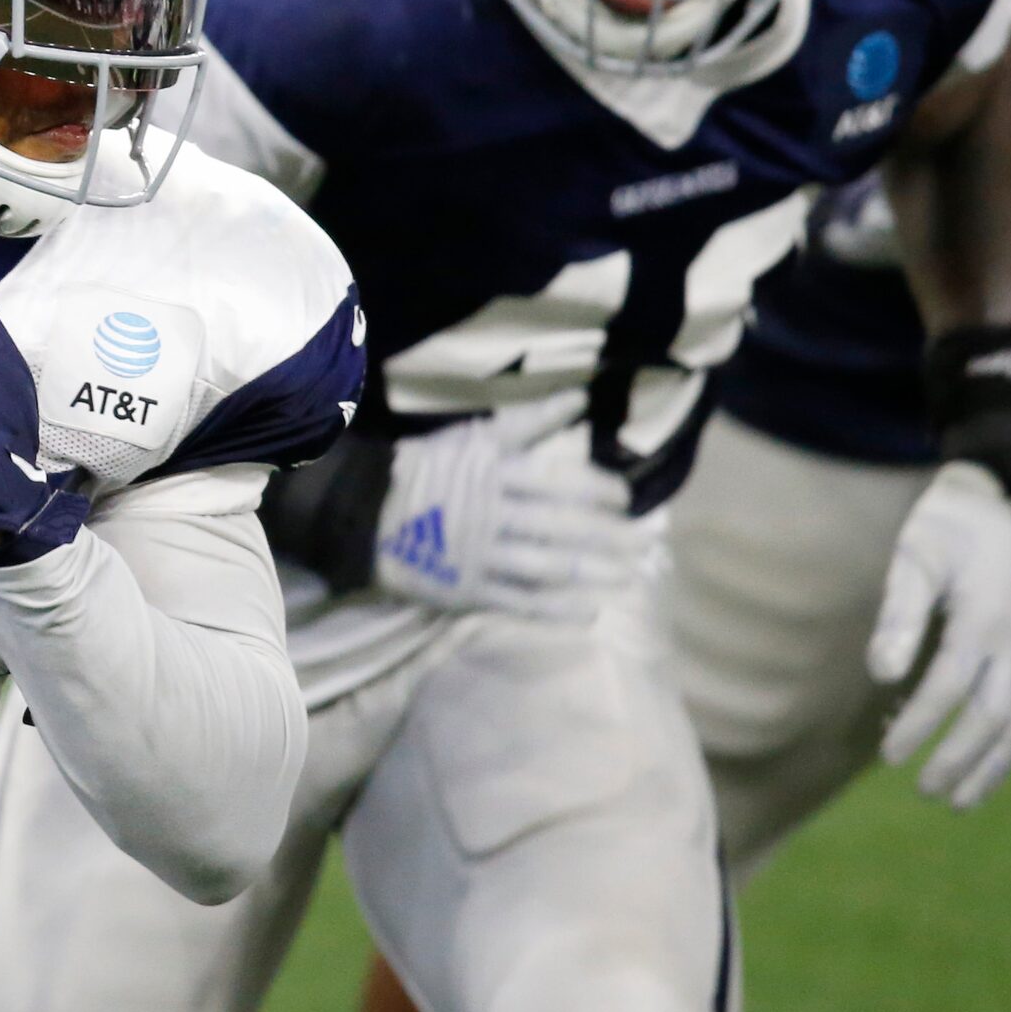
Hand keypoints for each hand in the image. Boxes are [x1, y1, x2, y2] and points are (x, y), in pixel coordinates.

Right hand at [371, 405, 656, 618]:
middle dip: (607, 536)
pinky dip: (554, 610)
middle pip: (559, 528)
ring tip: (627, 578)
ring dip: (590, 573)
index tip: (624, 500)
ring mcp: (479, 556)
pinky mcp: (467, 590)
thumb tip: (580, 398)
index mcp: (494, 473)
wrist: (365, 514)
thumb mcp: (474, 438)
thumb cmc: (426, 471)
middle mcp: (492, 515)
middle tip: (646, 542)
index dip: (596, 491)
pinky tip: (589, 613)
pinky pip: (517, 602)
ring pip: (545, 567)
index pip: (557, 482)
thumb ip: (530, 422)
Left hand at [867, 460, 1010, 809]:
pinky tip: (981, 775)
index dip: (921, 724)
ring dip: (986, 766)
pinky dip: (1004, 750)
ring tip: (954, 802)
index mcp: (983, 619)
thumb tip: (881, 674)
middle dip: (957, 757)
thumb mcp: (915, 556)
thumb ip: (898, 614)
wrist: (1004, 507)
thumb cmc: (949, 528)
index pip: (950, 686)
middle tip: (921, 788)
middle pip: (989, 715)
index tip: (889, 755)